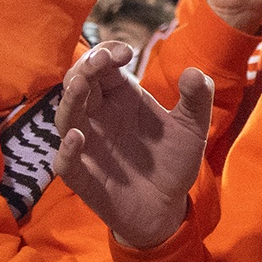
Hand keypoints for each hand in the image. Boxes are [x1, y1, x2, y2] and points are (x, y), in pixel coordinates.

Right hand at [56, 45, 215, 247]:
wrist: (166, 208)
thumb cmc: (172, 163)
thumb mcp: (192, 129)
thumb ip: (197, 100)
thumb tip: (194, 73)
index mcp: (120, 98)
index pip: (103, 66)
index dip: (108, 53)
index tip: (126, 52)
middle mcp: (98, 116)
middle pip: (79, 83)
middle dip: (87, 68)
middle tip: (101, 60)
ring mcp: (87, 146)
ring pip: (66, 117)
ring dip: (70, 99)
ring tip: (80, 85)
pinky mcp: (83, 177)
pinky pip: (65, 162)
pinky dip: (67, 150)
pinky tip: (77, 138)